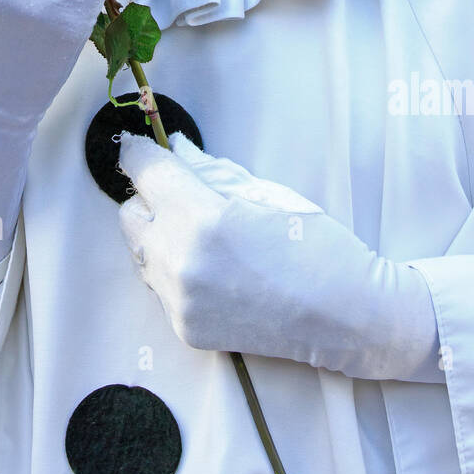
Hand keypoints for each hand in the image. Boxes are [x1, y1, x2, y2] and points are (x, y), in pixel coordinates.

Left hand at [117, 132, 440, 381]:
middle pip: (129, 213)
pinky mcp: (184, 327)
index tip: (142, 146)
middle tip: (183, 191)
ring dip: (159, 233)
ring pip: (140, 251)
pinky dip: (176, 269)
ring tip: (203, 233)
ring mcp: (178, 301)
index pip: (144, 171)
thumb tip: (176, 149)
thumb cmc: (313, 244)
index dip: (140, 152)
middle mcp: (179, 262)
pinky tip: (213, 268)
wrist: (344, 316)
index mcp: (201, 218)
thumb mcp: (266, 192)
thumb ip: (212, 170)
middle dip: (150, 196)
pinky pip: (159, 285)